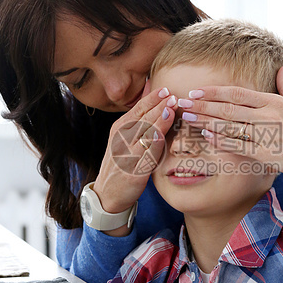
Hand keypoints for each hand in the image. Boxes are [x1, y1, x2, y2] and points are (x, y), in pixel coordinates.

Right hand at [92, 86, 176, 233]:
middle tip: (173, 95)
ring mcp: (125, 154)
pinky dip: (152, 143)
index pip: (138, 108)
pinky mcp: (131, 170)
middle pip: (141, 118)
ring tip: (170, 109)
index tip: (166, 89)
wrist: (109, 193)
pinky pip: (143, 155)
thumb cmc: (123, 162)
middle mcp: (121, 138)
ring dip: (157, 120)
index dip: (152, 98)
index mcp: (120, 128)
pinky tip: (160, 135)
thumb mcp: (127, 138)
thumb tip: (153, 97)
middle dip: (157, 105)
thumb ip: (140, 121)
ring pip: (142, 133)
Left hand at [180, 65, 282, 199]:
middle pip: (229, 108)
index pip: (238, 93)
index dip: (214, 92)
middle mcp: (269, 115)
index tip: (196, 91)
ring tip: (188, 118)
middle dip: (203, 104)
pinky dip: (221, 141)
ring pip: (230, 126)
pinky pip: (239, 146)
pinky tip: (207, 136)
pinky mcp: (267, 154)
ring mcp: (267, 135)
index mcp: (274, 101)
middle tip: (183, 102)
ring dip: (206, 121)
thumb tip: (282, 63)